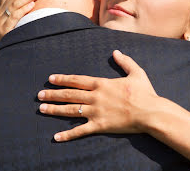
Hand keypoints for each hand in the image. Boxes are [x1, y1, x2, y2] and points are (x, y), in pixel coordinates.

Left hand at [37, 50, 159, 141]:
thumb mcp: (136, 73)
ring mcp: (96, 112)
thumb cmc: (145, 93)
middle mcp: (95, 97)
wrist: (150, 112)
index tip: (51, 79)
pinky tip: (56, 137)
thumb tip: (116, 52)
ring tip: (42, 109)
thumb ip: (125, 61)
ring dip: (55, 110)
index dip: (62, 79)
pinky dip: (67, 135)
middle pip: (69, 94)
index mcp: (102, 84)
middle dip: (53, 94)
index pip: (77, 80)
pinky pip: (80, 131)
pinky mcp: (99, 126)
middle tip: (39, 95)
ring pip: (70, 110)